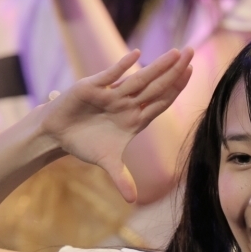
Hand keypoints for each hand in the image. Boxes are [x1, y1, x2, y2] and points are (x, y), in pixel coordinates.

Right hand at [40, 47, 192, 201]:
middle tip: (192, 51)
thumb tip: (132, 201)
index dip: (176, 88)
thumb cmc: (85, 143)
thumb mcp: (106, 162)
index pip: (161, 101)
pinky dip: (121, 67)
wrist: (58, 133)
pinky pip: (110, 76)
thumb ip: (121, 178)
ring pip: (138, 79)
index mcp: (134, 118)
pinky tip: (136, 55)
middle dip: (174, 71)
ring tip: (176, 53)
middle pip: (155, 86)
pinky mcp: (91, 88)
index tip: (191, 72)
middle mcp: (126, 103)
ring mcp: (111, 94)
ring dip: (157, 67)